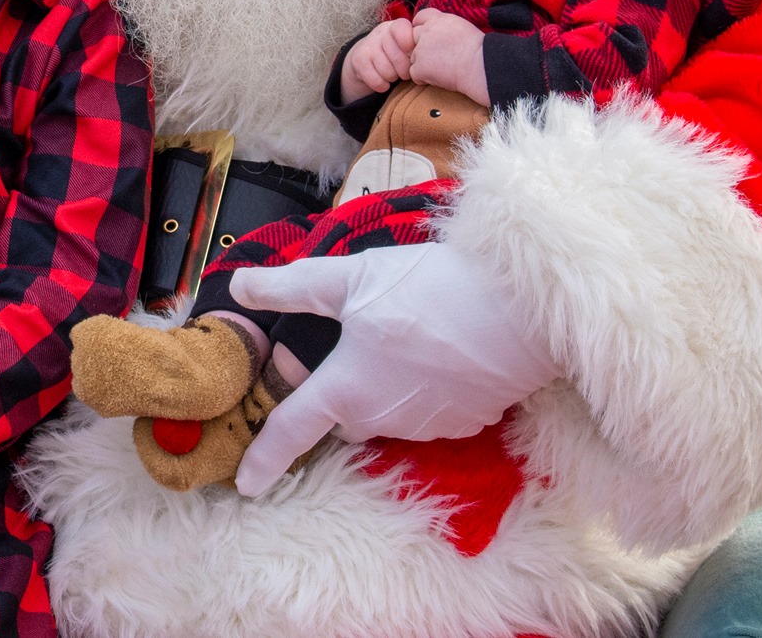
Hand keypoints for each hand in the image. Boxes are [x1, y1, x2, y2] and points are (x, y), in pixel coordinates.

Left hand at [227, 244, 557, 495]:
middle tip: (342, 342)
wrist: (521, 313)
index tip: (244, 485)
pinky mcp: (465, 421)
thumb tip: (240, 287)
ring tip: (397, 335)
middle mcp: (380, 420)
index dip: (264, 458)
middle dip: (332, 394)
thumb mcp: (350, 278)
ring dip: (378, 387)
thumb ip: (291, 287)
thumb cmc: (428, 291)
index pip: (291, 431)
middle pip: (340, 417)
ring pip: (383, 413)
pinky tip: (434, 349)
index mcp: (344, 392)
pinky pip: (424, 409)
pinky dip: (418, 387)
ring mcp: (427, 426)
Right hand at [339, 19, 414, 101]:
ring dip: (393, 78)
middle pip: (398, 57)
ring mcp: (368, 45)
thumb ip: (418, 47)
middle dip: (405, 70)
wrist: (365, 58)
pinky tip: (383, 82)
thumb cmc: (396, 53)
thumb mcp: (407, 46)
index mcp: (396, 27)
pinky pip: (376, 81)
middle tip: (405, 72)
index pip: (402, 30)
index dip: (410, 46)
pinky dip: (382, 86)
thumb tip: (432, 58)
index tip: (413, 57)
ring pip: (388, 71)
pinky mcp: (358, 60)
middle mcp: (380, 32)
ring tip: (393, 74)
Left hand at [407, 9, 488, 104]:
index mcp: (439, 19)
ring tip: (443, 68)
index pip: (420, 17)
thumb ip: (445, 27)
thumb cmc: (479, 49)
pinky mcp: (420, 67)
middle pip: (414, 38)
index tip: (428, 37)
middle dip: (422, 47)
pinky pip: (414, 74)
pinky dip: (424, 78)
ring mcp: (421, 49)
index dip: (421, 27)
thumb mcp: (462, 27)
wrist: (480, 65)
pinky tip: (439, 78)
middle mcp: (427, 31)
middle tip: (439, 57)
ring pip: (414, 57)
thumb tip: (440, 34)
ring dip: (423, 64)